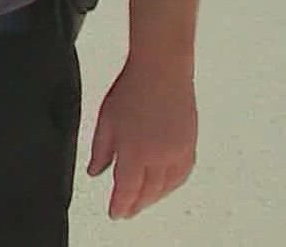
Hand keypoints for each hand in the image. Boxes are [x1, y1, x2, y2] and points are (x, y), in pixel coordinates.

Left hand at [87, 59, 196, 219]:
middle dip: (136, 204)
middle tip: (126, 211)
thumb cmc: (132, 90)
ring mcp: (178, 152)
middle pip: (149, 192)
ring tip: (141, 202)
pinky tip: (164, 186)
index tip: (114, 214)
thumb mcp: (106, 121)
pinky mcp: (190, 145)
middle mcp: (160, 157)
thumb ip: (101, 150)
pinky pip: (182, 174)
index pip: (128, 189)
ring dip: (154, 197)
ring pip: (167, 186)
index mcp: (136, 152)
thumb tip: (96, 171)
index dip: (120, 205)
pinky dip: (171, 185)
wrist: (162, 71)